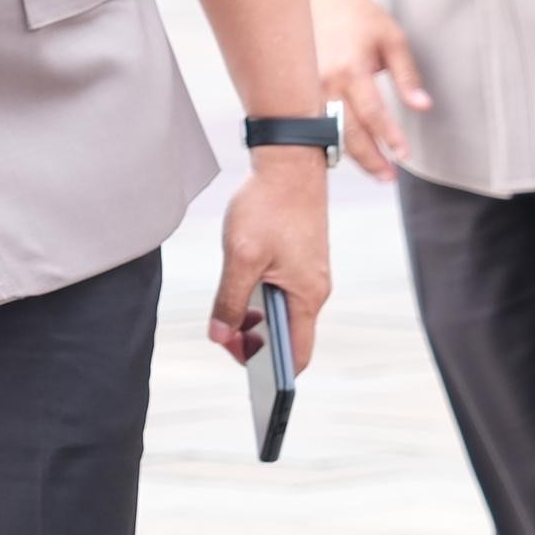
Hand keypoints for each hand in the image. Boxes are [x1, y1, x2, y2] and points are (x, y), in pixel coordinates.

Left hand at [209, 150, 333, 365]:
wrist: (290, 162)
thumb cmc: (270, 206)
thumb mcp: (241, 258)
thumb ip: (230, 302)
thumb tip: (220, 335)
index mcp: (307, 296)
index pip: (298, 354)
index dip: (273, 372)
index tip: (245, 370)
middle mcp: (314, 289)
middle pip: (287, 334)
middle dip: (255, 341)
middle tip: (224, 332)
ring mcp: (309, 273)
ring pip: (282, 311)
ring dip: (255, 316)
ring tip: (228, 306)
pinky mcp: (301, 258)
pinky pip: (282, 290)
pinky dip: (261, 296)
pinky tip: (240, 282)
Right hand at [316, 0, 430, 181]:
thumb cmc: (360, 18)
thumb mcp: (393, 41)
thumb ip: (408, 76)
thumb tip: (423, 107)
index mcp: (350, 68)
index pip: (373, 114)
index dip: (389, 138)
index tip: (404, 155)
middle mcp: (325, 82)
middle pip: (348, 133)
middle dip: (370, 159)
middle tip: (390, 177)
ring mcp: (307, 89)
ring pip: (329, 134)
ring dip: (352, 156)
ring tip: (377, 171)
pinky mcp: (299, 92)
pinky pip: (316, 125)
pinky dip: (332, 142)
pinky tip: (348, 154)